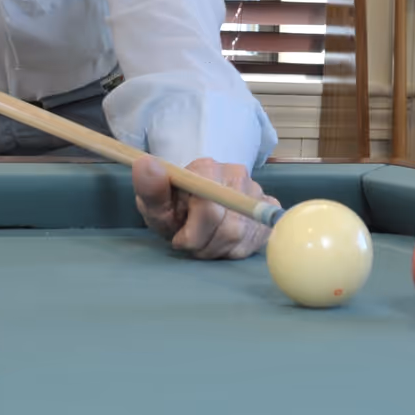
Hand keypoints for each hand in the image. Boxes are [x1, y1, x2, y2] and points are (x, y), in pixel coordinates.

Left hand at [133, 156, 277, 259]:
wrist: (193, 204)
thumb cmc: (173, 208)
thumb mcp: (154, 204)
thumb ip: (149, 188)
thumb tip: (146, 164)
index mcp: (207, 168)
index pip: (209, 210)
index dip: (193, 234)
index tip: (180, 238)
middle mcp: (237, 175)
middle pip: (228, 228)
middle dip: (204, 245)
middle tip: (191, 243)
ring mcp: (256, 191)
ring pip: (241, 238)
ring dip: (218, 249)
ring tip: (205, 241)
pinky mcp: (268, 207)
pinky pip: (256, 240)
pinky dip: (237, 248)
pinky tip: (223, 240)